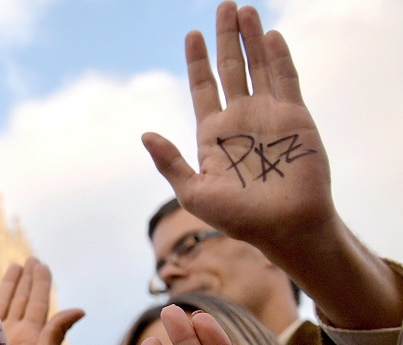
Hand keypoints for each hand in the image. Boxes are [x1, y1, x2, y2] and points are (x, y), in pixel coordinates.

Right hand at [0, 258, 83, 344]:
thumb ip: (55, 335)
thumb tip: (79, 309)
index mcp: (33, 339)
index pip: (37, 303)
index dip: (40, 283)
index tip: (39, 263)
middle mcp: (14, 335)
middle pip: (22, 300)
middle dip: (26, 280)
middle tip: (29, 260)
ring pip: (3, 304)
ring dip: (9, 285)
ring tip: (14, 266)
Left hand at [142, 2, 334, 248]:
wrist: (284, 227)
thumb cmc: (238, 219)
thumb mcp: (194, 192)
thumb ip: (170, 163)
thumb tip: (145, 134)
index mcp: (213, 136)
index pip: (203, 88)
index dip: (197, 62)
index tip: (191, 35)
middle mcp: (241, 120)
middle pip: (231, 69)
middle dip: (226, 39)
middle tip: (222, 6)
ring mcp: (269, 117)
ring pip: (258, 67)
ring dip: (250, 39)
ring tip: (243, 9)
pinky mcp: (295, 118)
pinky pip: (286, 80)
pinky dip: (278, 57)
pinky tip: (269, 35)